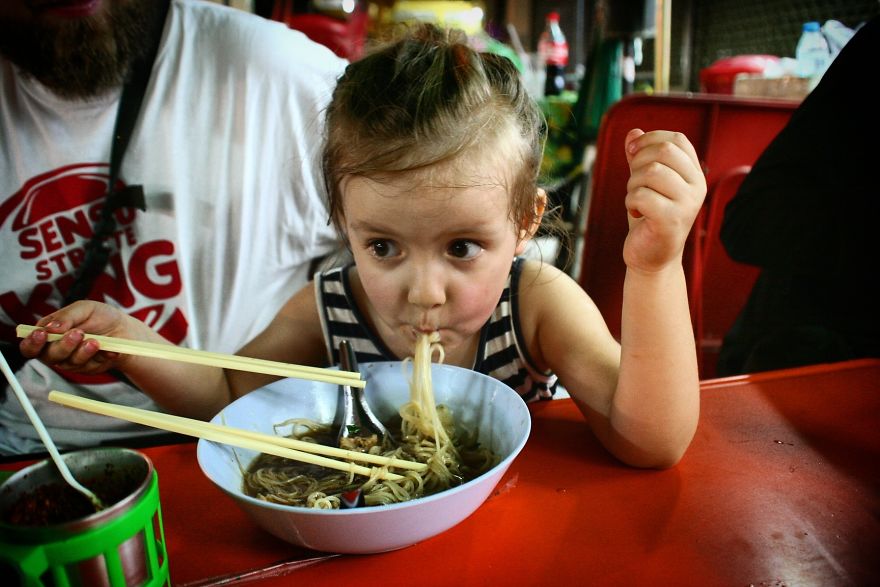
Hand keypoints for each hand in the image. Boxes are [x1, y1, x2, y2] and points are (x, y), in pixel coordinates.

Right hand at [19, 301, 131, 374]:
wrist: (125, 329)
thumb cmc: (99, 316)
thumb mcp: (83, 309)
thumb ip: (66, 317)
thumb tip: (50, 328)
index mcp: (48, 335)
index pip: (30, 346)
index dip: (32, 343)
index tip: (42, 334)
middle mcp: (56, 351)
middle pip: (49, 356)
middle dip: (63, 345)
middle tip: (78, 333)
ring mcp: (72, 361)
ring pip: (71, 363)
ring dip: (84, 351)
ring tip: (96, 341)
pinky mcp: (88, 368)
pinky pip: (91, 366)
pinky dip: (102, 356)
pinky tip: (110, 349)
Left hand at [622, 129, 705, 272]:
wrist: (652, 257)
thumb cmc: (649, 217)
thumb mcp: (645, 182)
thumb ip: (640, 157)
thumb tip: (633, 132)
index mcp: (694, 173)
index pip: (676, 140)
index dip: (649, 140)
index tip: (631, 153)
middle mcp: (698, 186)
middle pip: (663, 152)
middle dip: (637, 162)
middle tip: (633, 182)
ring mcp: (687, 204)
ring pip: (651, 172)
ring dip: (632, 184)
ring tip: (635, 200)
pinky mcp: (672, 221)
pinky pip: (642, 195)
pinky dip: (630, 202)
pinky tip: (635, 213)